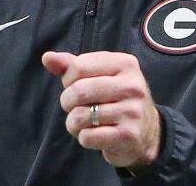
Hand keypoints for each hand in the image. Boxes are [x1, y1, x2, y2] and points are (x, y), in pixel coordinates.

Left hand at [41, 50, 161, 169]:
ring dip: (73, 122)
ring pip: (80, 116)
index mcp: (125, 63)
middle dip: (67, 102)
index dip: (68, 79)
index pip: (78, 66)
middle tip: (74, 107)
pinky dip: (83, 138)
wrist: (148, 133)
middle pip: (78, 90)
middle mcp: (132, 85)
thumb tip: (47, 57)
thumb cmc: (115, 99)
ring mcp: (132, 111)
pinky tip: (94, 135)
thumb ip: (71, 65)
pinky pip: (88, 137)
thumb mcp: (98, 76)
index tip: (75, 86)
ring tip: (83, 122)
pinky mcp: (128, 135)